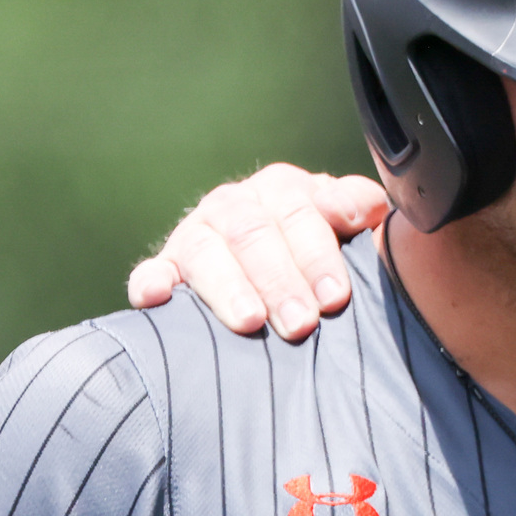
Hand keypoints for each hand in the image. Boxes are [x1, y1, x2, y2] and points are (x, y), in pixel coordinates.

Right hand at [122, 163, 390, 340]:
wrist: (281, 276)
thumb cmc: (320, 256)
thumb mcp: (345, 229)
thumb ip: (355, 209)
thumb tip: (364, 207)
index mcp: (282, 191)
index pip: (298, 212)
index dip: (317, 254)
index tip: (335, 296)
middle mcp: (235, 205)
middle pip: (253, 235)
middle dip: (280, 281)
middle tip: (301, 324)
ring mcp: (198, 235)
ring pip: (206, 251)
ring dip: (229, 287)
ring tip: (251, 322)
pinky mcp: (167, 267)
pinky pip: (153, 270)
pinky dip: (151, 281)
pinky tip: (157, 297)